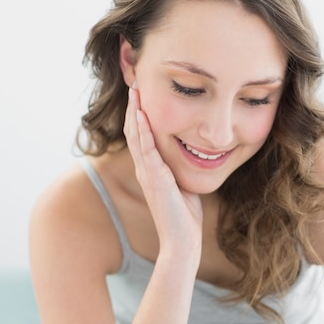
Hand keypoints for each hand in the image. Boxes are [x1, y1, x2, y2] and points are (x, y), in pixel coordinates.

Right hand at [124, 84, 203, 256]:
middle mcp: (145, 168)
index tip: (142, 92)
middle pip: (133, 130)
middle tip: (134, 82)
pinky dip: (142, 131)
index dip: (139, 113)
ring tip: (134, 90)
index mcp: (151, 168)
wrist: (183, 241)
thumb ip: (179, 168)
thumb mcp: (182, 184)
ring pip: (136, 136)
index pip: (141, 135)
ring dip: (134, 112)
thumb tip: (190, 153)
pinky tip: (140, 115)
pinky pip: (146, 151)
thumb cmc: (184, 215)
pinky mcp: (155, 179)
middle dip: (134, 106)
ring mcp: (148, 173)